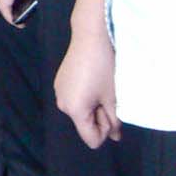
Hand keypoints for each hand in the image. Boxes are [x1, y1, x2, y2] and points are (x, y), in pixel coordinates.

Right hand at [55, 16, 120, 148]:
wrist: (90, 36)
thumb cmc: (104, 67)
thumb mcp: (113, 97)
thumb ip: (114, 120)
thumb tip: (115, 137)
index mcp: (74, 110)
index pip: (92, 139)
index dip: (106, 130)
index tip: (112, 110)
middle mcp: (62, 104)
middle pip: (85, 125)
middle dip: (100, 117)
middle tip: (109, 96)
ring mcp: (59, 90)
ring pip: (81, 112)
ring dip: (93, 106)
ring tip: (101, 87)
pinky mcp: (61, 80)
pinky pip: (75, 99)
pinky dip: (86, 96)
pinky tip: (92, 79)